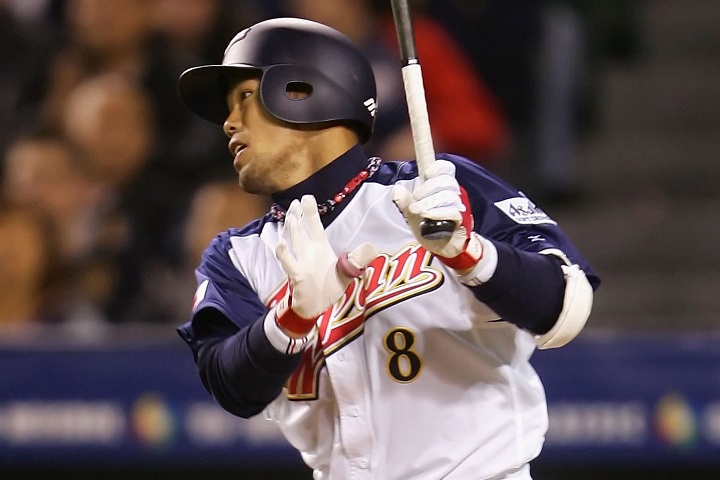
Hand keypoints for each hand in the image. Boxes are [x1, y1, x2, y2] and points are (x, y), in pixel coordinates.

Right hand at [275, 195, 377, 336]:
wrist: (315, 307)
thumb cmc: (330, 287)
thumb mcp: (347, 272)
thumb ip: (358, 259)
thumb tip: (373, 247)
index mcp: (320, 248)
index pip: (315, 226)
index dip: (310, 212)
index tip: (306, 197)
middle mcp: (309, 252)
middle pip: (303, 229)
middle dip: (299, 215)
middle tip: (295, 201)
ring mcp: (301, 262)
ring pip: (295, 241)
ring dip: (293, 229)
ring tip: (292, 215)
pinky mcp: (297, 274)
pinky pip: (289, 262)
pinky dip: (284, 253)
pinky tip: (282, 244)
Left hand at [392, 160, 482, 271]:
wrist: (443, 249)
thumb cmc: (430, 228)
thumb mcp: (412, 215)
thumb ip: (404, 202)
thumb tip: (396, 189)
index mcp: (441, 189)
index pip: (445, 169)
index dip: (437, 168)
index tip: (426, 173)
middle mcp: (453, 195)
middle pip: (446, 181)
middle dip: (427, 188)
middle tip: (415, 201)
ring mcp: (459, 207)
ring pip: (449, 196)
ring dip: (430, 202)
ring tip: (418, 211)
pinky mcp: (461, 221)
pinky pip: (453, 212)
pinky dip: (438, 213)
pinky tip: (427, 216)